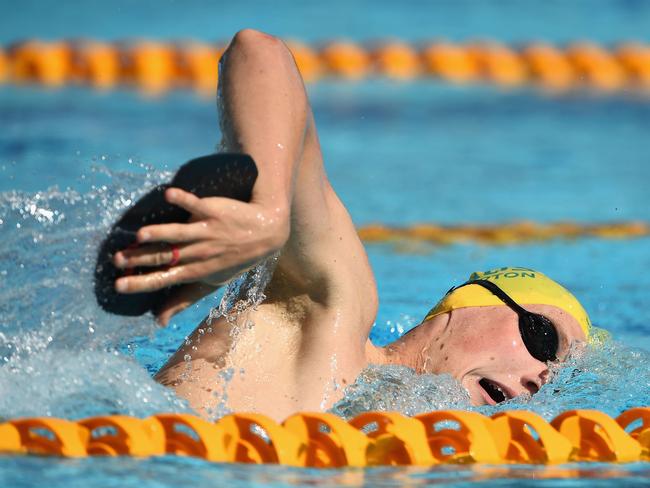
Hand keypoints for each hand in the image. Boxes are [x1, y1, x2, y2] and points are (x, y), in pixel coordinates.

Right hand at [113, 186, 288, 300]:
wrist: (266, 232)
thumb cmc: (235, 259)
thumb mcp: (211, 282)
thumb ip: (183, 299)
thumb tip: (159, 321)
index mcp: (195, 271)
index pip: (164, 279)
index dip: (142, 283)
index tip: (119, 285)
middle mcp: (199, 253)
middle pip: (166, 256)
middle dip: (141, 259)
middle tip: (117, 259)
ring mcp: (206, 232)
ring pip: (180, 234)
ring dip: (160, 233)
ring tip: (140, 235)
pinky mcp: (213, 211)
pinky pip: (197, 205)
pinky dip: (184, 199)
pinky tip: (170, 194)